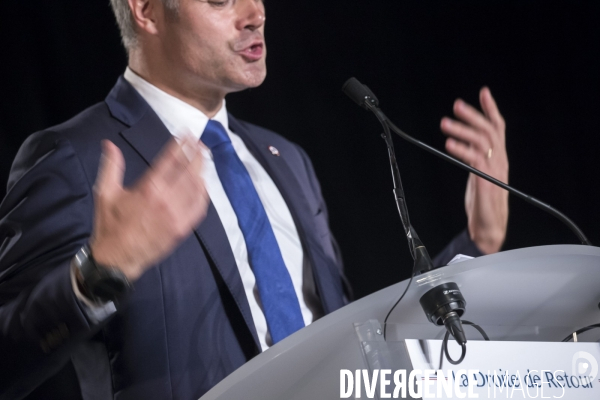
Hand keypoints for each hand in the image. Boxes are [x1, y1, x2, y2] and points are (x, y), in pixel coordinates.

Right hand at [89, 137, 208, 280]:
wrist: (117, 259)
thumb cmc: (110, 226)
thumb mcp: (105, 193)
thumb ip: (111, 167)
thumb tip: (110, 144)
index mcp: (148, 189)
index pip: (171, 160)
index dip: (181, 145)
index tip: (186, 135)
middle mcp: (166, 200)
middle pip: (189, 171)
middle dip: (196, 154)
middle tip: (200, 143)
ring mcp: (177, 216)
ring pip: (196, 188)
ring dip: (202, 171)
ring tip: (204, 158)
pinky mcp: (182, 229)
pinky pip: (199, 208)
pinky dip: (203, 194)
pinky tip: (204, 185)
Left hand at [440, 87, 508, 253]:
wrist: (489, 228)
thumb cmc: (482, 202)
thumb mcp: (479, 173)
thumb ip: (475, 156)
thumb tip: (464, 139)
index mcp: (499, 158)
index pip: (498, 128)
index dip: (491, 109)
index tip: (483, 92)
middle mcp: (499, 161)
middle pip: (490, 130)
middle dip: (473, 115)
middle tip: (456, 105)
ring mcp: (494, 171)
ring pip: (482, 142)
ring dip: (462, 130)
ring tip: (445, 123)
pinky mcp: (485, 182)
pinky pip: (475, 160)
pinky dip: (462, 150)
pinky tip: (449, 144)